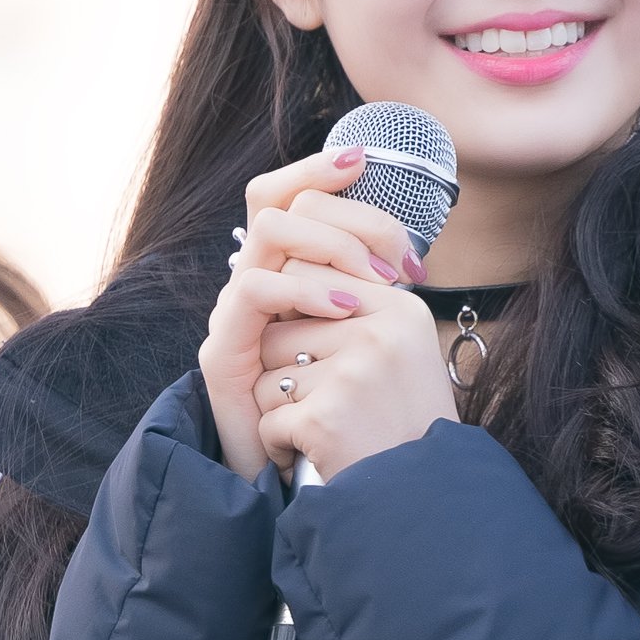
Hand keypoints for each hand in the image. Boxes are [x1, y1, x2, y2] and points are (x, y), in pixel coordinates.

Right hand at [198, 146, 433, 479]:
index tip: (364, 159)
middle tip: (394, 259)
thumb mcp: (369, 340)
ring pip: (267, 235)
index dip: (316, 168)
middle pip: (276, 203)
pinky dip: (304, 289)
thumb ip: (374, 293)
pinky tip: (346, 307)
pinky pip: (253, 292)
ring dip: (329, 247)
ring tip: (373, 282)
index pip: (285, 195)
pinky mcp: (223, 354)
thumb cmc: (350, 409)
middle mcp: (253, 284)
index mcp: (285, 274)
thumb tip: (415, 253)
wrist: (320, 480)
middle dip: (345, 216)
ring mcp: (234, 317)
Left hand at [253, 281, 458, 483]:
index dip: (292, 317)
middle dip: (282, 374)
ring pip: (265, 379)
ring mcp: (354, 374)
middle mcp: (380, 334)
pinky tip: (312, 457)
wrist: (426, 498)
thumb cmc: (405, 426)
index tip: (309, 355)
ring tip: (319, 433)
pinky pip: (268, 422)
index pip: (308, 274)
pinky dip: (280, 449)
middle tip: (319, 406)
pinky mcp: (328, 417)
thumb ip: (353, 314)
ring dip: (279, 414)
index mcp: (401, 310)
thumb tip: (286, 278)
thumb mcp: (400, 353)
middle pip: (278, 332)